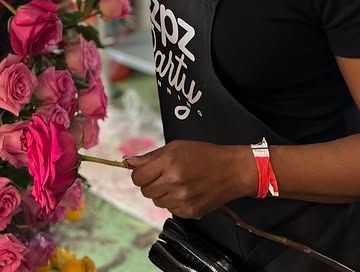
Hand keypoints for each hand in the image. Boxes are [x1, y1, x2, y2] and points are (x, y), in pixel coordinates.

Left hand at [124, 140, 256, 218]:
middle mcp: (174, 182)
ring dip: (161, 193)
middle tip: (163, 175)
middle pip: (145, 191)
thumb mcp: (176, 147)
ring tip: (176, 182)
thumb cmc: (205, 154)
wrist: (231, 171)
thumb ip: (151, 156)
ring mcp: (182, 199)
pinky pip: (170, 210)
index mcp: (169, 163)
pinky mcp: (190, 212)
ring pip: (156, 201)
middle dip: (150, 183)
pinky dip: (173, 202)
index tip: (145, 171)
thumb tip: (128, 161)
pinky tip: (185, 191)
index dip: (139, 173)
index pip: (137, 177)